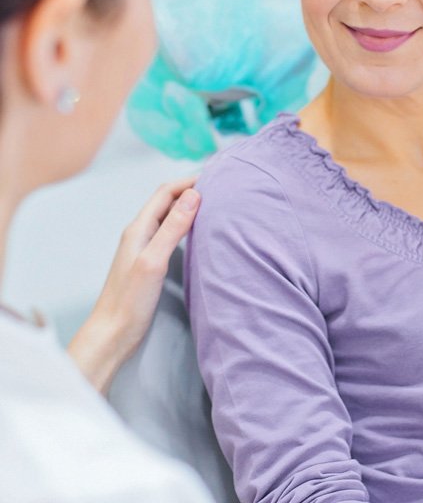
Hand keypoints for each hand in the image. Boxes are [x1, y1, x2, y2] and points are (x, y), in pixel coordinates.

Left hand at [67, 178, 199, 393]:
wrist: (113, 334)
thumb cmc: (130, 300)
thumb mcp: (154, 261)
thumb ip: (173, 228)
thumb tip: (194, 195)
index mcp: (138, 228)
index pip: (166, 192)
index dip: (189, 181)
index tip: (215, 178)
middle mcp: (140, 233)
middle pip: (167, 201)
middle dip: (191, 190)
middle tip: (219, 188)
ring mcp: (145, 247)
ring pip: (169, 216)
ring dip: (189, 206)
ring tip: (214, 205)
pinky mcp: (151, 261)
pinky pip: (170, 232)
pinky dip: (186, 224)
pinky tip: (199, 231)